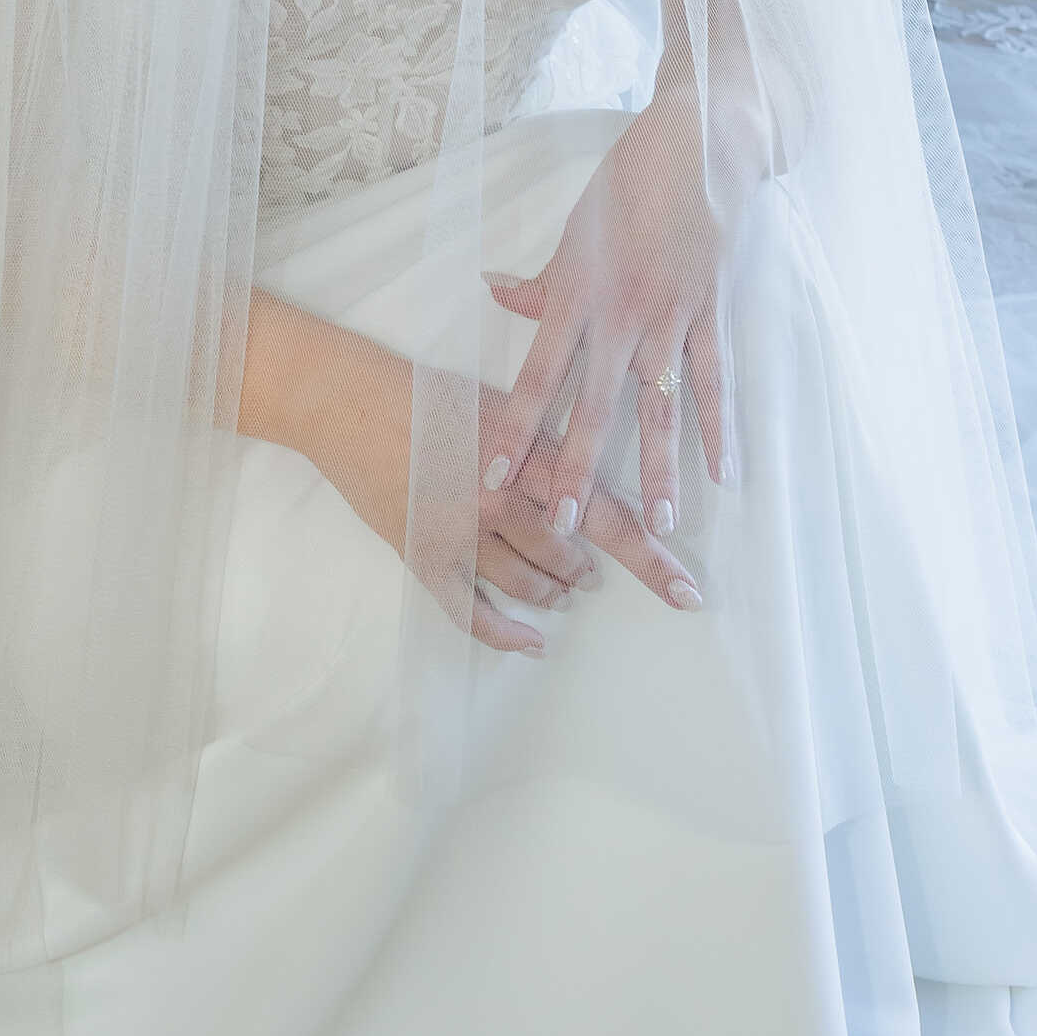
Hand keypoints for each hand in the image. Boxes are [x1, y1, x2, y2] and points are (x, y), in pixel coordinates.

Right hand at [300, 334, 701, 658]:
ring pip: (531, 584)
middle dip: (590, 572)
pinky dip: (507, 634)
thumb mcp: (500, 402)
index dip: (651, 557)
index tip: (689, 593)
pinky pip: (473, 613)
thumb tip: (589, 476)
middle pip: (572, 556)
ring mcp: (461, 532)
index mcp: (530, 453)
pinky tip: (531, 642)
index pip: (606, 514)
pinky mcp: (425, 557)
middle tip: (592, 575)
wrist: (347, 401)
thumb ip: (547, 440)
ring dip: (555, 593)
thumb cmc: (425, 394)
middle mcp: (502, 497)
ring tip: (564, 591)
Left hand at [480, 87, 734, 550]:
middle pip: (593, 406)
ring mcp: (671, 318)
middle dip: (577, 469)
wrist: (695, 146)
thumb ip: (540, 281)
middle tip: (565, 525)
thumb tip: (495, 294)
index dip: (515, 427)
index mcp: (577, 295)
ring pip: (660, 408)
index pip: (538, 376)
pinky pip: (714, 381)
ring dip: (658, 468)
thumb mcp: (572, 230)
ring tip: (656, 524)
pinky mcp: (711, 313)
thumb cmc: (626, 184)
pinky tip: (722, 474)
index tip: (494, 475)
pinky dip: (720, 429)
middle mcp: (621, 315)